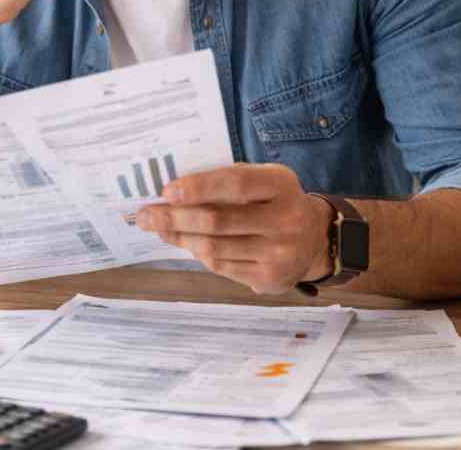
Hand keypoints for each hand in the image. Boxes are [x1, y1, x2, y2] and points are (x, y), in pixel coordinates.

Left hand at [135, 163, 333, 293]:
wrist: (315, 239)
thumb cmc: (274, 202)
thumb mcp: (262, 181)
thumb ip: (224, 182)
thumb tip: (171, 193)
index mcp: (280, 184)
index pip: (235, 183)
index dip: (198, 187)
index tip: (167, 191)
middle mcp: (285, 219)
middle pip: (217, 220)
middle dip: (174, 218)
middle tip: (145, 215)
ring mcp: (280, 252)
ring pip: (213, 247)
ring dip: (179, 237)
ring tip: (159, 228)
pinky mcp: (270, 278)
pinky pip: (221, 266)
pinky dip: (198, 253)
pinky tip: (187, 243)